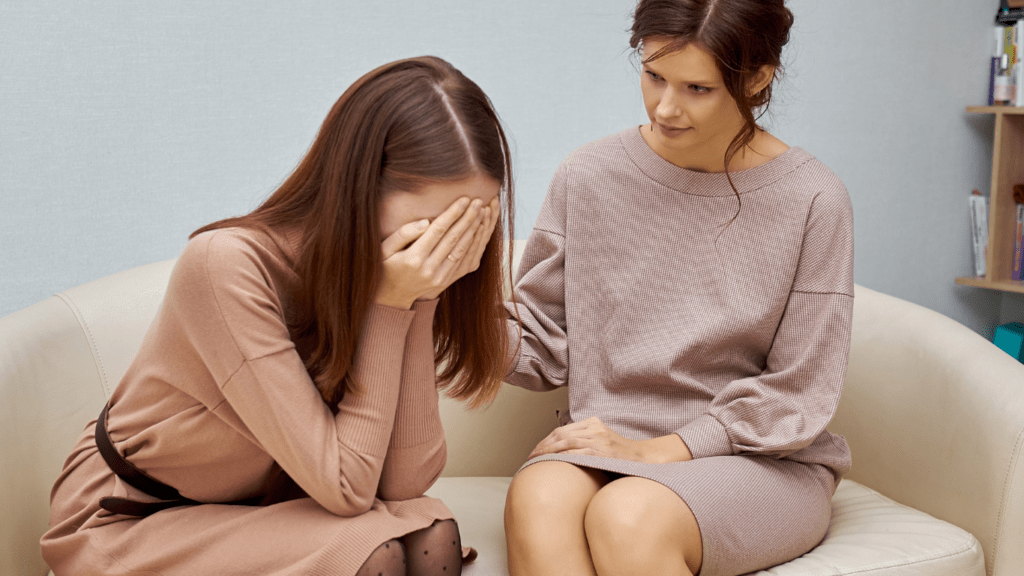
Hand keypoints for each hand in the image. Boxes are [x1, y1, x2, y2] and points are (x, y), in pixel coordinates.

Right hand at [376, 197, 487, 308]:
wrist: (392, 296)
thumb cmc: (386, 266)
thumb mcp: (385, 248)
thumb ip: (403, 233)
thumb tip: (425, 222)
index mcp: (413, 258)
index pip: (438, 230)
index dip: (452, 214)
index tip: (464, 199)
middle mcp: (429, 268)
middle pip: (453, 238)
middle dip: (468, 218)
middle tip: (478, 201)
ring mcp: (439, 276)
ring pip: (461, 249)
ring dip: (474, 230)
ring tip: (483, 212)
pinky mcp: (446, 281)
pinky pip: (463, 261)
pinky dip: (473, 245)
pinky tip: (479, 231)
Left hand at [527, 416, 693, 463]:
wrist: (648, 459)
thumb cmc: (623, 456)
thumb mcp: (602, 444)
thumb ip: (584, 445)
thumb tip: (562, 457)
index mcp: (593, 424)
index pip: (561, 430)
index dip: (545, 441)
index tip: (534, 452)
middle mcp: (595, 428)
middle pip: (560, 435)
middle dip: (542, 447)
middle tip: (530, 458)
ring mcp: (600, 439)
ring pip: (566, 442)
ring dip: (548, 452)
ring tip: (536, 461)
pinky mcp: (604, 451)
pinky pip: (578, 452)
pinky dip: (563, 457)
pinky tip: (553, 463)